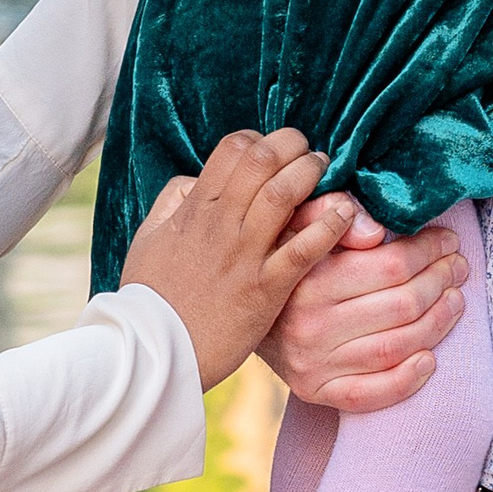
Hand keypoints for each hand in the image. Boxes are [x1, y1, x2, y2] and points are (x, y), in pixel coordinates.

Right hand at [121, 128, 358, 387]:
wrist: (155, 351)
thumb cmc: (150, 296)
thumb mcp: (148, 238)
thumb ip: (173, 201)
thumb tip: (197, 179)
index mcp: (194, 208)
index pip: (233, 148)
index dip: (259, 140)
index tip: (272, 151)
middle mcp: (221, 224)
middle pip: (263, 159)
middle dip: (291, 144)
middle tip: (307, 151)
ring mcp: (245, 255)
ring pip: (284, 194)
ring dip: (310, 173)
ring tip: (324, 171)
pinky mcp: (265, 289)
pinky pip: (303, 249)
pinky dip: (328, 226)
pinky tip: (344, 213)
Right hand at [260, 211, 469, 410]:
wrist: (237, 310)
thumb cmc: (280, 257)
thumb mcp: (294, 222)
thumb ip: (330, 212)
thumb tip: (376, 229)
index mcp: (307, 280)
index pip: (389, 266)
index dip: (428, 251)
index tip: (446, 239)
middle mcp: (309, 326)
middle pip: (401, 306)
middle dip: (440, 281)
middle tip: (457, 266)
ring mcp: (313, 364)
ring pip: (395, 347)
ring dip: (438, 323)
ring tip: (455, 299)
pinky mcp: (315, 392)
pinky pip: (371, 394)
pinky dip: (408, 379)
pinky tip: (430, 358)